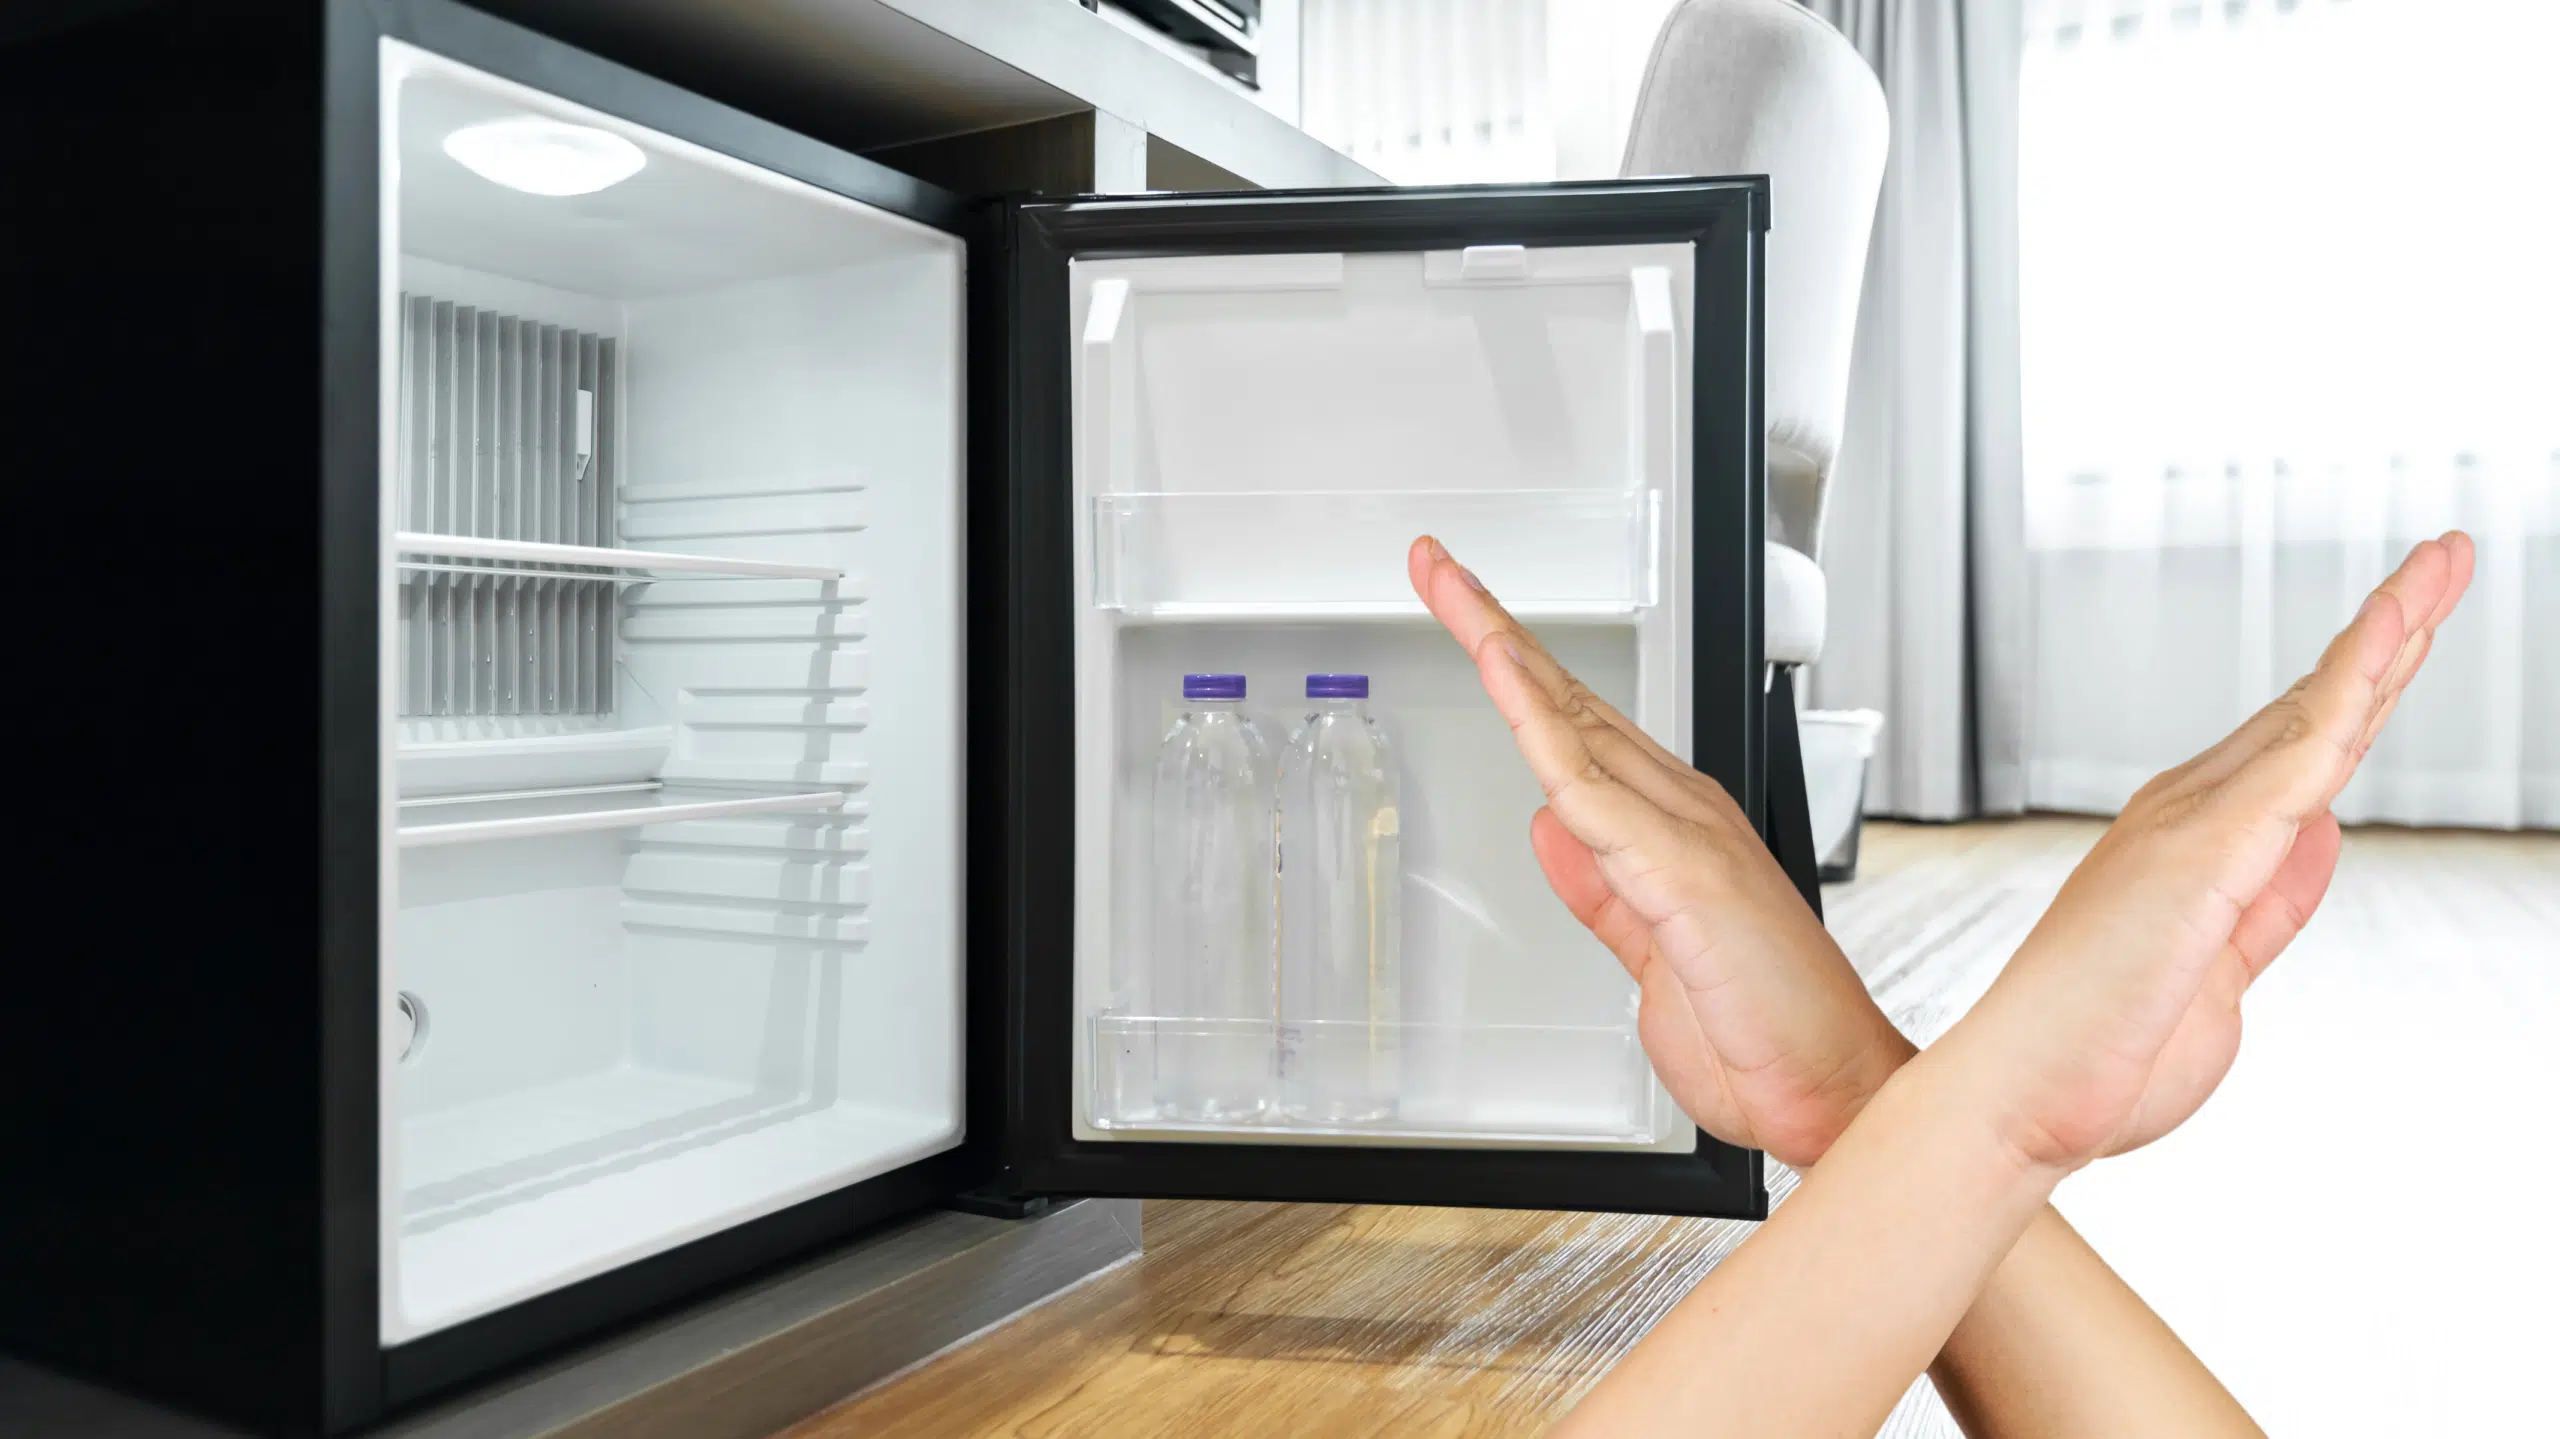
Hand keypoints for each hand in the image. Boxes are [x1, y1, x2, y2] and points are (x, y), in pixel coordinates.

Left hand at [1408, 535, 1909, 1166]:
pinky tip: (1507, 682)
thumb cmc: (1765, 1032)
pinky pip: (1592, 788)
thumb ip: (1601, 893)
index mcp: (1670, 831)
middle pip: (1566, 699)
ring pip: (1573, 721)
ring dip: (1507, 651)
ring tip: (1454, 589)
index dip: (1514, 671)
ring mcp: (1682, 835)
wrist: (1837, 1092)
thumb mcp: (1650, 958)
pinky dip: (1544, 728)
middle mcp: (1679, 814)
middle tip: (1438, 565)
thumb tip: (1551, 834)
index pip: (1574, 729)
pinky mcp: (1682, 872)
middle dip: (1495, 627)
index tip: (1463, 619)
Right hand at [1945, 533, 2474, 1171]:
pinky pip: (2298, 755)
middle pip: (2317, 706)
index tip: (2413, 632)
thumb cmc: (2094, 1049)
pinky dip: (2348, 690)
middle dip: (2389, 631)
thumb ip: (2274, 904)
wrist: (2023, 1092)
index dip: (2365, 685)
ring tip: (2438, 567)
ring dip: (2385, 633)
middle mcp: (2192, 817)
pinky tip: (2388, 644)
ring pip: (2316, 709)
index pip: (2303, 749)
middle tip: (2444, 560)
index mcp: (2198, 848)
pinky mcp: (2204, 850)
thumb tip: (2319, 836)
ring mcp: (2195, 825)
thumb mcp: (2222, 977)